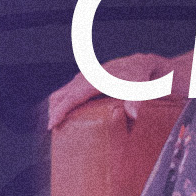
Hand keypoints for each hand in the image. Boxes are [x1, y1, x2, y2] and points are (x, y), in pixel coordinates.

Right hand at [46, 52, 189, 129]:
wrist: (144, 64)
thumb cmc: (141, 76)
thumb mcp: (142, 87)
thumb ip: (137, 99)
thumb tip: (133, 114)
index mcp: (94, 79)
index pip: (71, 97)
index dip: (60, 111)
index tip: (52, 125)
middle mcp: (86, 78)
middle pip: (61, 95)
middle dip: (54, 112)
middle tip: (55, 132)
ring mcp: (85, 78)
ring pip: (63, 93)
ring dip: (58, 108)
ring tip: (59, 127)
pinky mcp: (87, 81)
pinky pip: (69, 92)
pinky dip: (64, 104)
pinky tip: (68, 116)